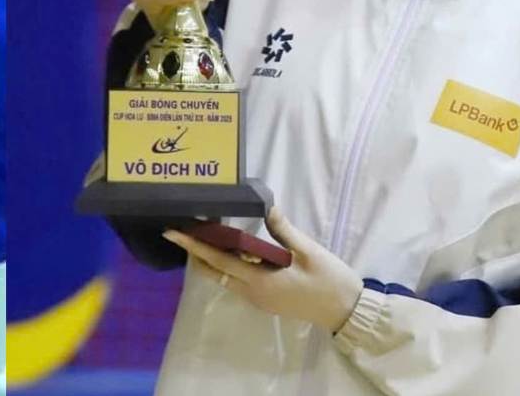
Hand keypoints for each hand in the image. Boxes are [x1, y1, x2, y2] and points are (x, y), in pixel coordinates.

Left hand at [163, 208, 364, 332]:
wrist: (345, 311)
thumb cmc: (329, 280)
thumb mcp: (309, 252)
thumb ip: (284, 231)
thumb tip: (268, 207)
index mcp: (260, 281)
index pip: (218, 261)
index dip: (194, 246)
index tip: (173, 233)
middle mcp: (253, 293)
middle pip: (214, 272)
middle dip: (194, 252)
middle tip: (179, 231)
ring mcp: (258, 299)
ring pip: (224, 278)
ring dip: (210, 259)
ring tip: (201, 235)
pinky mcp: (265, 299)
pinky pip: (237, 281)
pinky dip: (227, 266)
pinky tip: (230, 249)